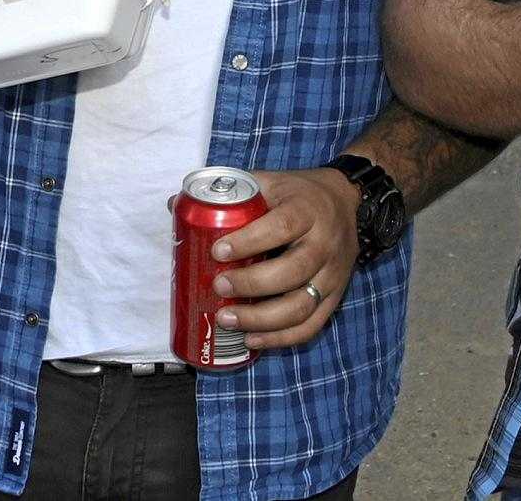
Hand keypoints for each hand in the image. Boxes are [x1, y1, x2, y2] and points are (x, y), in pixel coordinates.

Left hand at [210, 167, 358, 350]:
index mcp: (307, 209)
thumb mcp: (269, 182)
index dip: (248, 241)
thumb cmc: (298, 194)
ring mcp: (333, 274)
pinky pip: (311, 325)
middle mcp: (325, 243)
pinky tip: (252, 338)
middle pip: (292, 271)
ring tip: (226, 319)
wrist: (346, 201)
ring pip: (301, 305)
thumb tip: (174, 204)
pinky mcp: (335, 296)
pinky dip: (281, 338)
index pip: (280, 226)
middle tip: (217, 287)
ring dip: (261, 319)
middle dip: (251, 284)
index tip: (217, 251)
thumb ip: (229, 193)